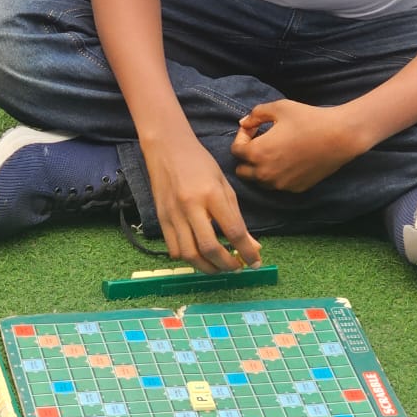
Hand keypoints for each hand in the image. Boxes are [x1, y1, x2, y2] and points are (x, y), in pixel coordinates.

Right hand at [143, 136, 260, 272]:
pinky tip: (199, 256)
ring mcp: (173, 215)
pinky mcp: (161, 219)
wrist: (167, 149)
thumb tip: (252, 245)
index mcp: (212, 194)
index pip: (233, 231)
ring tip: (219, 267)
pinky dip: (189, 259)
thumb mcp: (224, 186)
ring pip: (189, 254)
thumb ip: (237, 217)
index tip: (255, 262)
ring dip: (208, 267)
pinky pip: (174, 249)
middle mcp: (190, 206)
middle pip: (209, 248)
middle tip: (237, 268)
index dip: (247, 251)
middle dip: (227, 265)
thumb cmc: (200, 164)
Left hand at [232, 100, 353, 191]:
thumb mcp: (279, 108)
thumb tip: (243, 123)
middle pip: (242, 171)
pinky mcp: (295, 189)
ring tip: (275, 151)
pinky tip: (291, 159)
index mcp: (257, 154)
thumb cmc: (309, 119)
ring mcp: (281, 184)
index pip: (235, 151)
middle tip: (261, 142)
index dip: (242, 136)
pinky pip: (278, 184)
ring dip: (261, 168)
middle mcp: (265, 174)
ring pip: (260, 181)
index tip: (255, 128)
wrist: (340, 136)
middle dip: (247, 157)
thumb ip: (255, 115)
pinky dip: (278, 174)